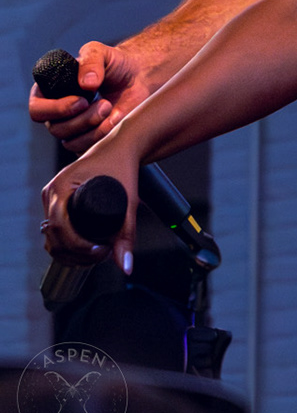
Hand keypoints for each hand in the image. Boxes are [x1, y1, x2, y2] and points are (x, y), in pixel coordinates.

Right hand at [28, 41, 152, 152]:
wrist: (137, 77)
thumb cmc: (113, 64)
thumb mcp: (100, 53)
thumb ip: (91, 61)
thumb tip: (86, 84)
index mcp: (50, 93)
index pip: (36, 110)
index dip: (54, 109)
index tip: (81, 100)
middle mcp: (58, 114)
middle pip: (56, 129)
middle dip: (82, 119)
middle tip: (105, 103)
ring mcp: (73, 129)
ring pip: (71, 142)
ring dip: (94, 127)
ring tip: (110, 107)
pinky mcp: (90, 139)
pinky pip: (88, 149)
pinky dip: (102, 136)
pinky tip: (115, 119)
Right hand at [41, 132, 139, 270]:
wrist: (122, 146)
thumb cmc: (123, 165)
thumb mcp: (128, 200)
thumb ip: (127, 234)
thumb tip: (126, 266)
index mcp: (61, 187)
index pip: (60, 227)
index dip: (78, 246)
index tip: (100, 251)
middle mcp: (52, 192)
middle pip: (53, 235)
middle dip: (75, 253)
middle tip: (102, 255)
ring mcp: (53, 196)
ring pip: (52, 235)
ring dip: (69, 251)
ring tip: (96, 254)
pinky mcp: (58, 200)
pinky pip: (55, 227)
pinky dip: (66, 243)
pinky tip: (82, 250)